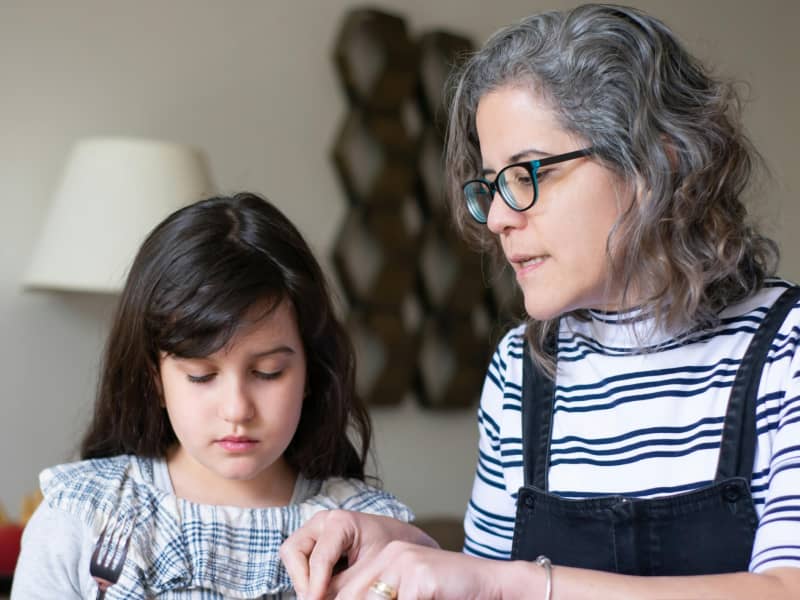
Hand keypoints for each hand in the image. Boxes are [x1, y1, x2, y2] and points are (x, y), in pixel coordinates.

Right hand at [279, 509, 436, 599]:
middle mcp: (323, 521)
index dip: (315, 585)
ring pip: (292, 555)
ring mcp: (316, 529)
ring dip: (302, 579)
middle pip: (293, 550)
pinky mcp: (314, 540)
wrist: (400, 540)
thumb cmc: (390, 550)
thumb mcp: (369, 570)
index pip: (318, 557)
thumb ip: (344, 587)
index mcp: (340, 521)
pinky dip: (308, 576)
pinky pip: (299, 559)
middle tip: (315, 599)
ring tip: (321, 595)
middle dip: (301, 579)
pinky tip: (324, 588)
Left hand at [333, 541, 504, 599]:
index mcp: (383, 557)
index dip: (326, 598)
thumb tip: (333, 598)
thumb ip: (377, 596)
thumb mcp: (406, 594)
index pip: (341, 588)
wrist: (490, 584)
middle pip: (348, 594)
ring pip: (368, 599)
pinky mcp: (419, 578)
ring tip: (397, 598)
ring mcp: (404, 564)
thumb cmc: (445, 594)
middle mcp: (389, 555)